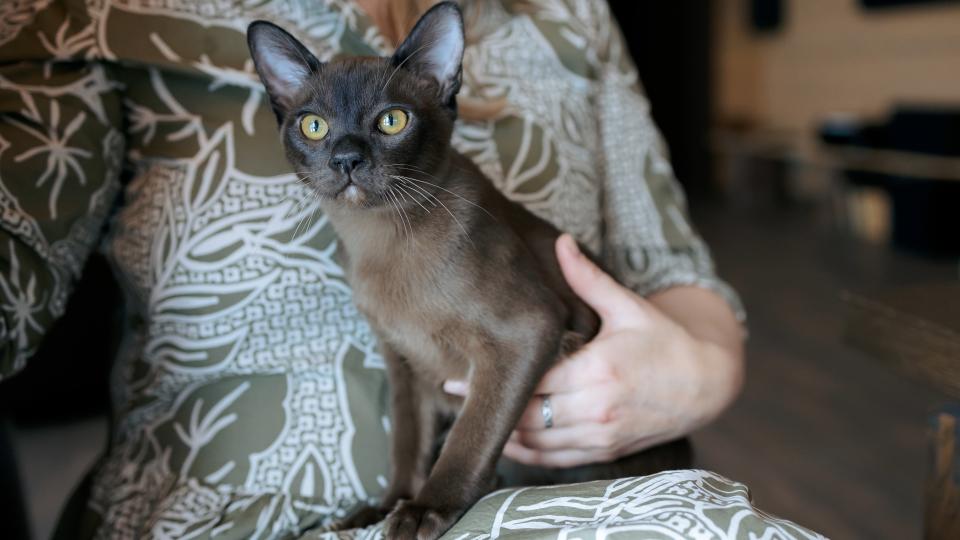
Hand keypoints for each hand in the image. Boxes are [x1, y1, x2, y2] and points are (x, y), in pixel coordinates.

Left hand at [443, 234, 742, 467]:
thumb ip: (588, 279)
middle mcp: (596, 408)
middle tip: (451, 391)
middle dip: (488, 405)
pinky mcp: (606, 451)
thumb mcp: (627, 306)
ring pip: (537, 443)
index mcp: (598, 369)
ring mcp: (601, 434)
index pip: (532, 380)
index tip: (455, 373)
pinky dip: (527, 455)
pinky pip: (556, 460)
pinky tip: (505, 441)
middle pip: (527, 414)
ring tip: (469, 415)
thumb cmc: (664, 340)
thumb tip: (561, 241)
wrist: (706, 383)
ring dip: (502, 433)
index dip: (492, 378)